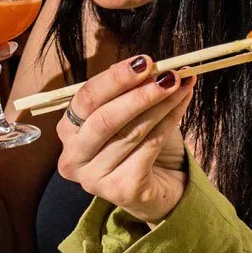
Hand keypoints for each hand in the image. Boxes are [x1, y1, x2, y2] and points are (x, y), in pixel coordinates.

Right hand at [54, 54, 193, 223]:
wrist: (160, 189)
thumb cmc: (141, 148)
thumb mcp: (131, 115)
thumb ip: (131, 92)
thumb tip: (151, 66)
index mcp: (68, 131)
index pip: (86, 99)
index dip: (115, 78)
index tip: (145, 62)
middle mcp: (73, 157)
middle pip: (103, 118)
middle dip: (139, 94)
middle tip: (168, 75)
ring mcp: (94, 178)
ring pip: (130, 132)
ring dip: (161, 104)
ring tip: (181, 85)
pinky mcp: (120, 190)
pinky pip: (148, 148)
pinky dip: (170, 121)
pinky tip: (182, 106)